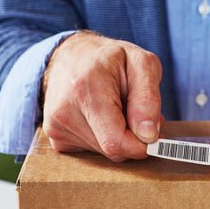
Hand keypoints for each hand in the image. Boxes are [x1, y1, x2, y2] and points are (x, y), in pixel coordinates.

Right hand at [42, 31, 162, 161]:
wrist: (71, 55)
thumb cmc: (110, 58)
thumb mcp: (141, 64)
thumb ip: (148, 99)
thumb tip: (148, 134)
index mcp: (86, 89)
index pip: (116, 142)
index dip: (141, 145)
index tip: (154, 133)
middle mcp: (64, 111)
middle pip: (113, 150)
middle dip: (132, 138)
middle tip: (136, 113)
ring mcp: (56, 127)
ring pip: (104, 153)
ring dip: (118, 137)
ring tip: (116, 111)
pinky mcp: (55, 137)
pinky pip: (92, 152)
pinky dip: (104, 139)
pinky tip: (101, 118)